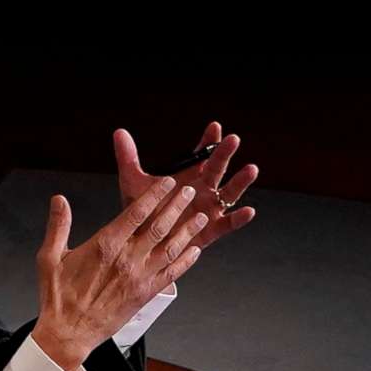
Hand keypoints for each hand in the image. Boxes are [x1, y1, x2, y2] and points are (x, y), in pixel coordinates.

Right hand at [31, 179, 205, 370]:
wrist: (69, 333)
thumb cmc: (58, 297)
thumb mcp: (50, 257)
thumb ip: (58, 226)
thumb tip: (59, 200)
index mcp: (105, 245)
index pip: (136, 213)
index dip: (154, 195)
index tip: (167, 182)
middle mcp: (127, 259)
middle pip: (159, 226)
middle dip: (177, 206)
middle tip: (190, 191)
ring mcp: (139, 277)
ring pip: (171, 249)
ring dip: (188, 231)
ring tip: (201, 217)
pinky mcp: (145, 294)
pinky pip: (171, 274)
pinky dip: (186, 262)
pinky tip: (195, 251)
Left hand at [114, 122, 257, 253]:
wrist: (142, 242)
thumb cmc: (142, 212)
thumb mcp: (133, 183)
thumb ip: (128, 158)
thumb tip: (119, 133)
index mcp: (189, 176)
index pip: (202, 154)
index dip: (208, 141)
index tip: (214, 127)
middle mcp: (203, 190)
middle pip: (218, 169)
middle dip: (225, 154)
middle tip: (233, 139)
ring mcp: (209, 209)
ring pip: (229, 194)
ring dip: (240, 182)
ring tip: (251, 169)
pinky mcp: (210, 230)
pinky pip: (227, 224)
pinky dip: (238, 219)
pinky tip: (248, 211)